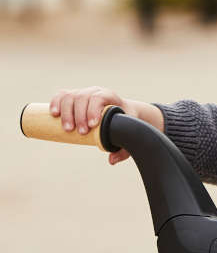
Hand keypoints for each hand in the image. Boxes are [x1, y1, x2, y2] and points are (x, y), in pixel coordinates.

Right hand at [48, 87, 163, 163]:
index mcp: (109, 96)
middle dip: (79, 115)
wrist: (122, 112)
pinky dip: (55, 103)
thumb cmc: (124, 124)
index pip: (99, 98)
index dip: (93, 110)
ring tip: (68, 129)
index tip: (92, 125)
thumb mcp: (127, 134)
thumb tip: (111, 160)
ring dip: (66, 113)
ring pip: (70, 97)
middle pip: (82, 97)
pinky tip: (54, 114)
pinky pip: (61, 96)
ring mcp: (82, 93)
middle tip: (81, 132)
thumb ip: (123, 150)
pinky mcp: (72, 97)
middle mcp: (95, 92)